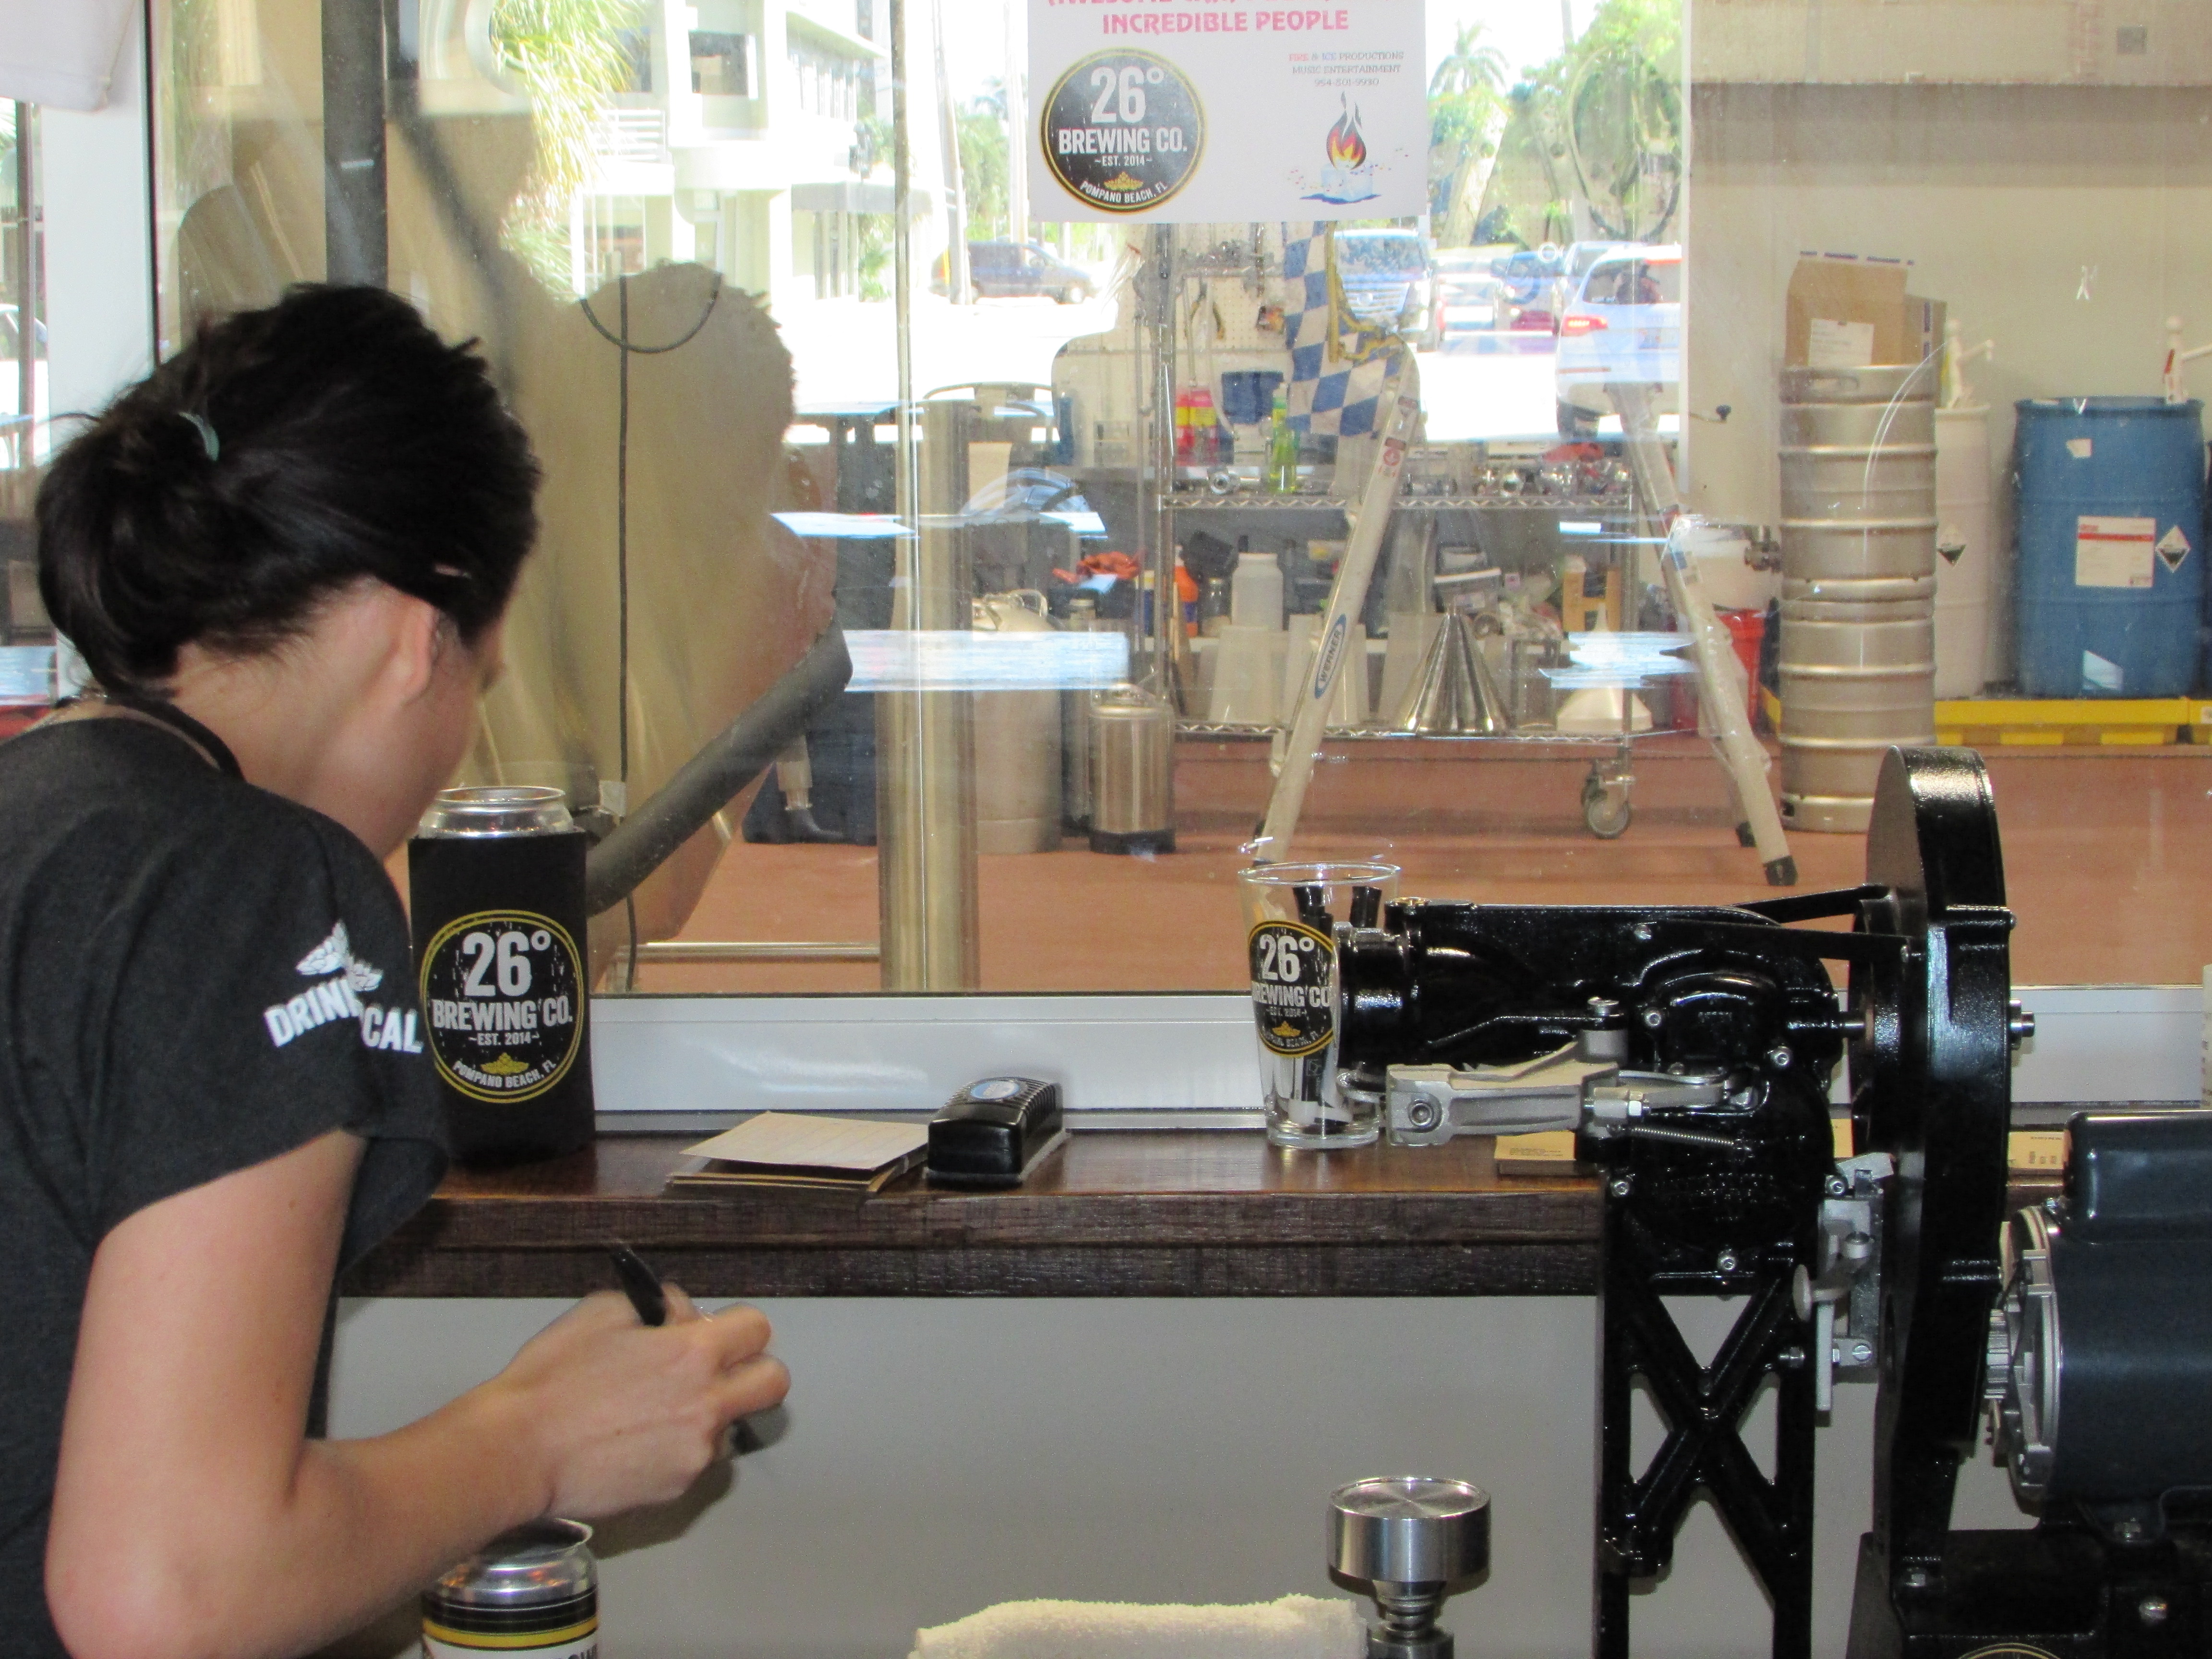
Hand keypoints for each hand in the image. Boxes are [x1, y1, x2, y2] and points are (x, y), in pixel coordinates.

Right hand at [485, 1289, 788, 1518]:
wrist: (516, 1452)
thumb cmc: (550, 1381)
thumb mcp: (602, 1312)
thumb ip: (655, 1305)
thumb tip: (680, 1312)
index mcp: (693, 1353)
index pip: (757, 1328)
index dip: (735, 1327)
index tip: (713, 1335)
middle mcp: (706, 1403)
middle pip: (773, 1383)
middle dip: (752, 1372)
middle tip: (715, 1374)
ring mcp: (695, 1451)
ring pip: (731, 1427)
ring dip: (708, 1416)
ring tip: (656, 1414)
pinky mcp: (675, 1488)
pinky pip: (695, 1461)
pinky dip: (677, 1450)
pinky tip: (635, 1443)